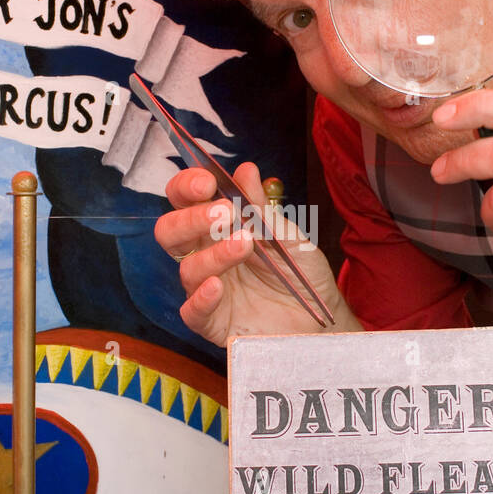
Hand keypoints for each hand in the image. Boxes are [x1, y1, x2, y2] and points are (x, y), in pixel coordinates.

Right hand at [154, 162, 354, 345]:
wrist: (321, 319)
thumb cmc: (302, 273)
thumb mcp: (289, 236)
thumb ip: (263, 209)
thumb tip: (245, 171)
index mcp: (217, 228)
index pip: (185, 201)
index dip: (187, 187)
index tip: (207, 181)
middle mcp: (205, 255)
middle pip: (171, 232)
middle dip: (191, 218)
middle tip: (224, 212)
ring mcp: (206, 289)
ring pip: (187, 269)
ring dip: (214, 254)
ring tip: (245, 244)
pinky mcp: (213, 322)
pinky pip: (193, 313)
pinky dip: (201, 299)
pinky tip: (217, 286)